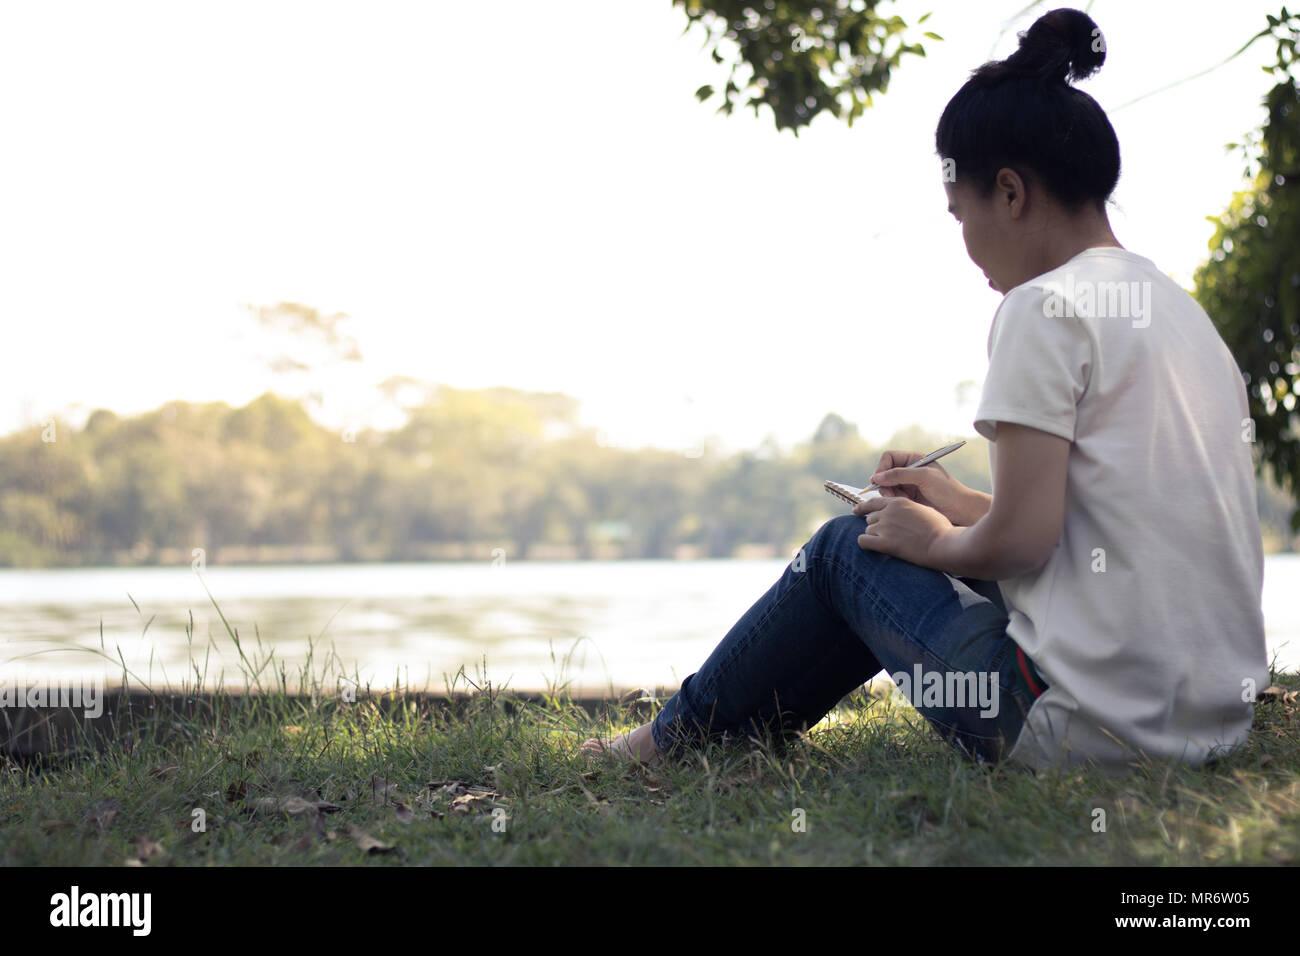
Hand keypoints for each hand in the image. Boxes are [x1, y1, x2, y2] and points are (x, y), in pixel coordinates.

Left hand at [854, 495, 954, 566]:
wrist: (943, 544)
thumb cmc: (940, 529)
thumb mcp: (924, 510)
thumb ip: (909, 508)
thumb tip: (905, 512)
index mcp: (898, 502)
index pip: (873, 502)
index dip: (863, 507)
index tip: (856, 510)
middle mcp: (889, 512)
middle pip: (870, 517)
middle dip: (876, 525)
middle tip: (886, 534)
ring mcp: (886, 527)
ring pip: (868, 529)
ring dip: (874, 536)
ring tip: (888, 543)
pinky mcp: (885, 543)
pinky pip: (863, 541)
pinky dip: (866, 544)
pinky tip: (874, 547)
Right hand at [864, 449, 988, 526]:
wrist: (959, 509)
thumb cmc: (946, 489)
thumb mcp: (923, 477)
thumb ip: (899, 474)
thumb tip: (876, 477)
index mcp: (914, 459)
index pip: (888, 457)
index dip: (882, 467)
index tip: (879, 480)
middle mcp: (909, 469)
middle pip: (884, 472)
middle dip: (885, 483)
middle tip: (890, 494)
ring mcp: (907, 483)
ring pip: (886, 486)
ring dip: (889, 493)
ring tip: (901, 500)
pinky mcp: (908, 496)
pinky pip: (892, 496)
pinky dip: (894, 500)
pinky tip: (905, 503)